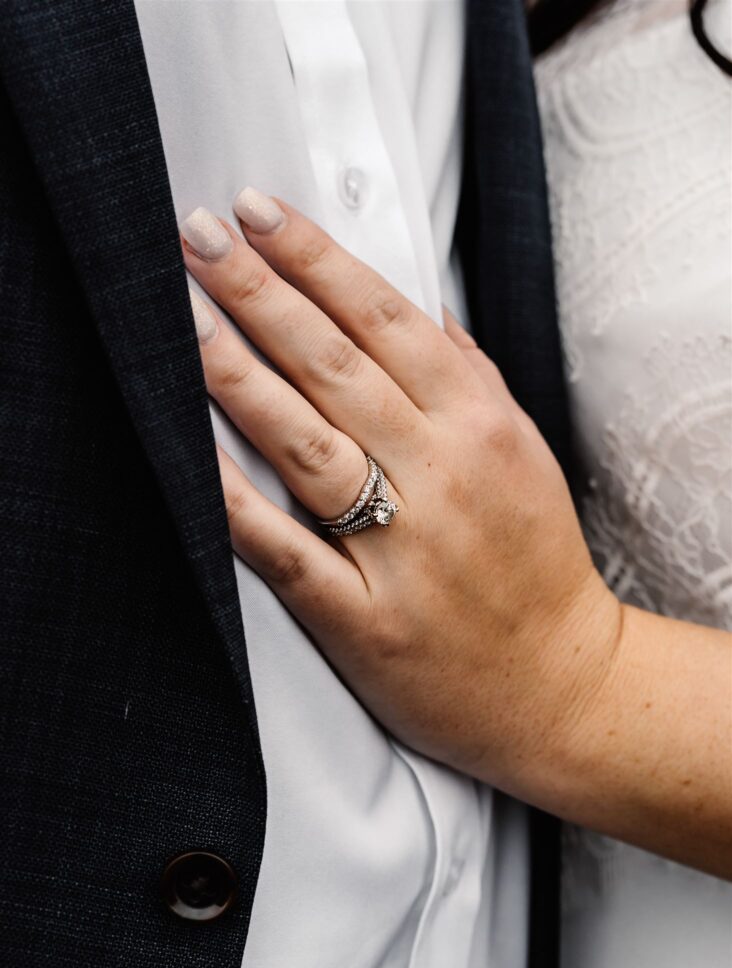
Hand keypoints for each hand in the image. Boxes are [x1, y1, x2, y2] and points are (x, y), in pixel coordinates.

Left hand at [179, 192, 620, 797]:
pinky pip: (286, 548)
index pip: (386, 319)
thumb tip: (422, 309)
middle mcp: (442, 475)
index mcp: (480, 426)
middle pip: (335, 365)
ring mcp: (402, 548)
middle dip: (261, 291)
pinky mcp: (365, 617)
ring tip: (181, 316)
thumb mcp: (525, 455)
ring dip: (237, 373)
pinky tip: (191, 452)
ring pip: (306, 442)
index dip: (316, 260)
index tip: (260, 213)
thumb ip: (474, 378)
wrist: (560, 686)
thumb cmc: (535, 564)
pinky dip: (235, 498)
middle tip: (200, 234)